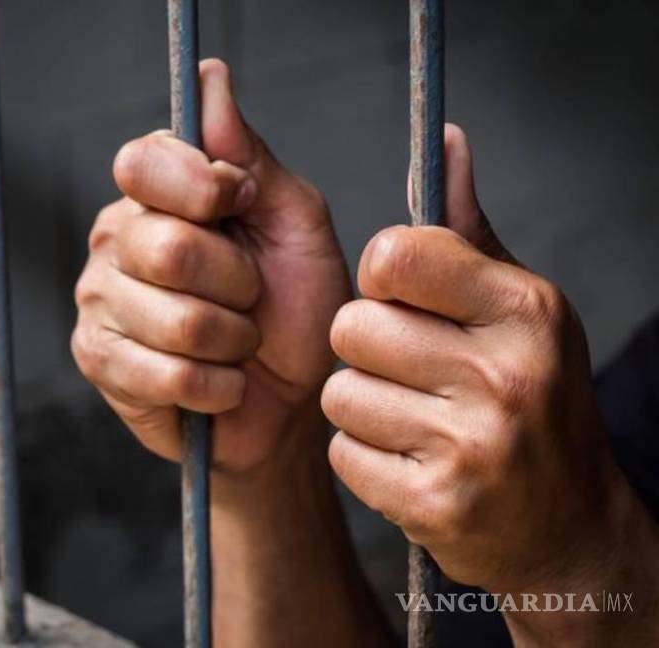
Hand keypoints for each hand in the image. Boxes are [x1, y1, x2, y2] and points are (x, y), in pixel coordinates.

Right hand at [72, 59, 349, 473]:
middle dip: (237, 283)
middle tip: (249, 297)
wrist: (290, 406)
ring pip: (176, 319)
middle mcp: (114, 239)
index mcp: (154, 195)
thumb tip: (210, 79)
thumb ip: (250, 157)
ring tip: (236, 343)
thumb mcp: (293, 223)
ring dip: (233, 341)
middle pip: (169, 247)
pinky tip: (221, 383)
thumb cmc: (295, 311)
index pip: (145, 162)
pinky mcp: (98, 362)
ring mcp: (98, 302)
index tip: (241, 208)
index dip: (203, 189)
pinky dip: (219, 385)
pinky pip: (169, 373)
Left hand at [324, 125, 658, 643]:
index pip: (394, 256)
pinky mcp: (435, 502)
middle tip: (408, 370)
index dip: (380, 278)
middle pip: (351, 326)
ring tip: (413, 418)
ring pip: (338, 392)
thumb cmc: (533, 400)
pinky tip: (409, 460)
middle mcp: (507, 373)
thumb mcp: (518, 308)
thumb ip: (467, 230)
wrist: (568, 529)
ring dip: (361, 406)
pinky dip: (362, 456)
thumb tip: (443, 139)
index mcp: (526, 309)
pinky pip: (342, 452)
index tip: (402, 300)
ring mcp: (474, 444)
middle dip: (364, 348)